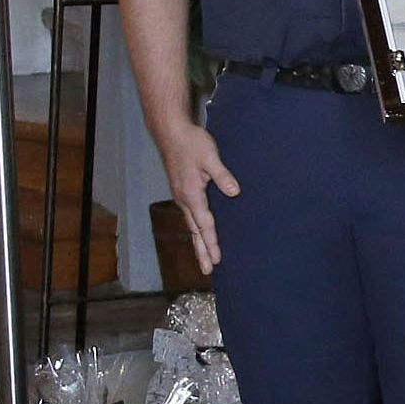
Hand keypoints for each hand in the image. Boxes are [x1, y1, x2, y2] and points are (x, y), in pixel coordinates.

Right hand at [158, 121, 238, 272]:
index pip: (204, 225)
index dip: (211, 243)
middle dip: (202, 251)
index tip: (217, 259)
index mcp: (191, 195)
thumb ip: (222, 176)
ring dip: (199, 243)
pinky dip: (197, 229)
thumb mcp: (210, 157)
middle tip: (209, 271)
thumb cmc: (191, 143)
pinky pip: (191, 215)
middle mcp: (184, 199)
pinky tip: (202, 233)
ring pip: (192, 225)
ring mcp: (181, 196)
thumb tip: (234, 192)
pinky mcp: (183, 191)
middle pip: (195, 231)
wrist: (171, 132)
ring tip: (205, 259)